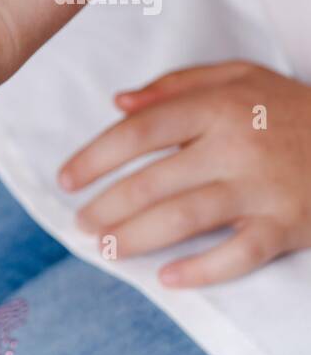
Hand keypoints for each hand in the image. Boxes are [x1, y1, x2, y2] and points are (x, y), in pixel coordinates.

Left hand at [60, 62, 310, 286]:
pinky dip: (201, 270)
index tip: (66, 180)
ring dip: (135, 238)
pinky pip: (238, 254)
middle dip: (106, 207)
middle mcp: (236, 146)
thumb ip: (177, 85)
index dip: (94, 158)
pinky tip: (168, 277)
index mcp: (218, 106)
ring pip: (183, 219)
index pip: (139, 133)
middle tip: (80, 223)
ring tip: (104, 249)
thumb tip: (119, 102)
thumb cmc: (291, 109)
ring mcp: (262, 188)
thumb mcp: (240, 77)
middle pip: (152, 182)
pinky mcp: (287, 225)